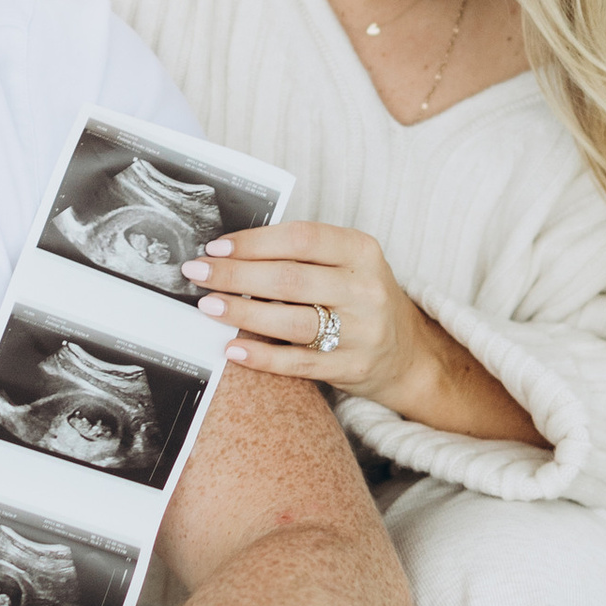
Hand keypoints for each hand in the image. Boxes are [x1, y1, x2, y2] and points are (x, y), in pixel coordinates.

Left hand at [183, 219, 433, 399]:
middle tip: (197, 273)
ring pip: (291, 321)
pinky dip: (262, 356)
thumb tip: (231, 252)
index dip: (254, 242)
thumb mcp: (347, 265)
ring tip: (207, 306)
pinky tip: (232, 348)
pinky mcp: (352, 367)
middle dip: (235, 275)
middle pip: (289, 279)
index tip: (216, 247)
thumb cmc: (360, 298)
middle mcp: (366, 289)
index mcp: (362, 251)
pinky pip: (299, 363)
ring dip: (242, 312)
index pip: (301, 238)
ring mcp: (362, 331)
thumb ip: (303, 256)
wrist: (408, 354)